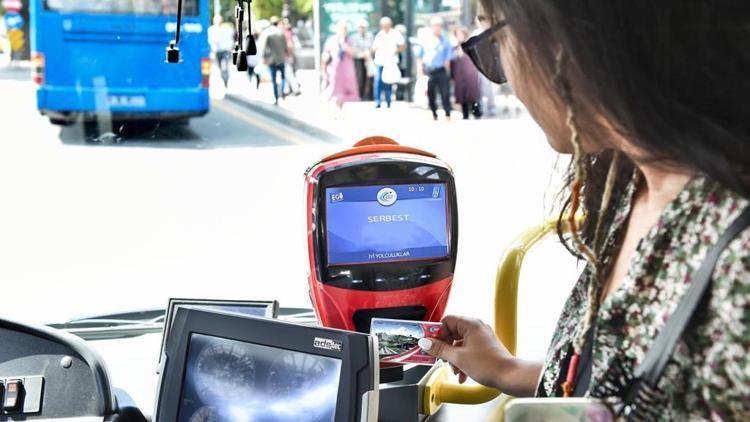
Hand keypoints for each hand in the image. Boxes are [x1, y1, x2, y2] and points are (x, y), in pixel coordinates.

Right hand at [418, 315, 538, 395]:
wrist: (509, 376)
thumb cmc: (489, 365)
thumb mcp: (458, 358)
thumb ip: (440, 349)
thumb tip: (426, 343)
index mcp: (470, 324)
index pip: (447, 321)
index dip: (437, 334)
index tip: (431, 344)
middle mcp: (476, 328)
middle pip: (452, 333)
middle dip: (446, 349)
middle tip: (441, 358)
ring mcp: (481, 337)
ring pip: (459, 344)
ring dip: (454, 358)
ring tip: (455, 370)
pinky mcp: (485, 347)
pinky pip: (468, 350)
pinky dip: (462, 361)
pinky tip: (462, 374)